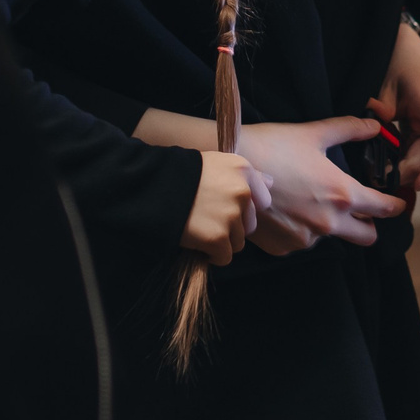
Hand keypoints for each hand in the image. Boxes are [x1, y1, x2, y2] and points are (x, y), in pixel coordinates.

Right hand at [179, 150, 266, 266]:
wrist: (149, 187)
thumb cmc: (179, 175)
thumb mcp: (215, 162)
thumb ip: (244, 174)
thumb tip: (271, 183)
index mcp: (242, 170)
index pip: (262, 201)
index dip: (243, 209)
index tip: (223, 207)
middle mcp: (241, 192)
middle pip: (248, 225)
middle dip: (230, 226)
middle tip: (205, 217)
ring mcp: (230, 216)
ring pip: (237, 242)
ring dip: (220, 241)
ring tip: (198, 228)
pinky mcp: (217, 238)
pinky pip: (224, 257)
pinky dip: (211, 255)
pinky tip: (196, 241)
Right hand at [233, 118, 406, 253]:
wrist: (227, 166)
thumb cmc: (272, 145)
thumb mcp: (314, 133)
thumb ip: (349, 129)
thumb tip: (374, 124)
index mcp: (342, 195)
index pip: (382, 209)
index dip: (394, 206)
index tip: (397, 204)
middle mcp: (328, 224)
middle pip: (366, 237)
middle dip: (368, 224)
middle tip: (361, 210)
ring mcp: (304, 239)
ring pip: (330, 237)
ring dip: (328, 224)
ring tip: (308, 199)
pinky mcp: (283, 248)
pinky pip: (302, 242)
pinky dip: (300, 229)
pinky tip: (287, 209)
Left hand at [376, 20, 419, 192]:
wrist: (398, 44)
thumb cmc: (393, 58)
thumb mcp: (381, 81)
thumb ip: (379, 105)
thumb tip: (378, 126)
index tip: (419, 182)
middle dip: (413, 172)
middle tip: (384, 182)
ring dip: (407, 169)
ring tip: (382, 177)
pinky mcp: (416, 126)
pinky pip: (415, 149)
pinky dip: (402, 161)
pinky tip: (385, 166)